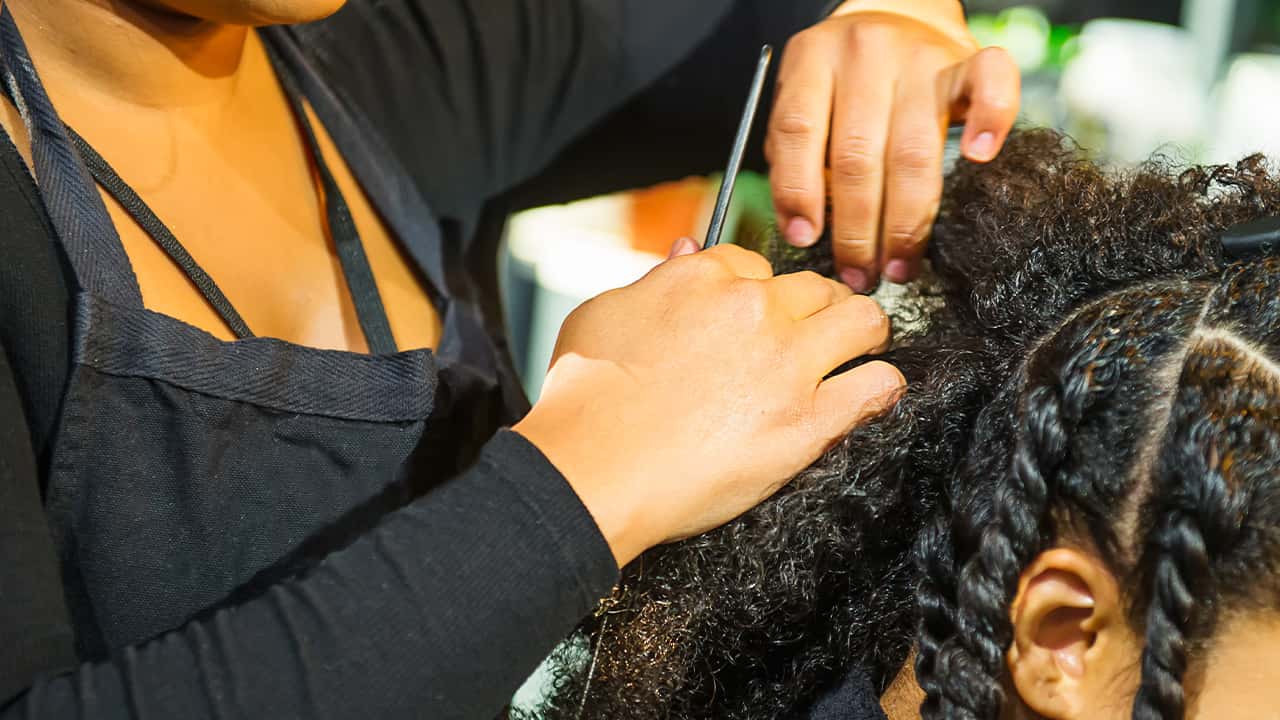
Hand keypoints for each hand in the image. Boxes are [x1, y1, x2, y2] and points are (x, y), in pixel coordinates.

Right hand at [514, 242, 903, 566]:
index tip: (758, 316)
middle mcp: (753, 309)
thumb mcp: (602, 313)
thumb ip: (653, 278)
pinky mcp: (807, 422)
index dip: (759, 291)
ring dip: (865, 333)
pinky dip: (882, 387)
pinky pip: (877, 387)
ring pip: (864, 321)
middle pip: (817, 287)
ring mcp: (787, 364)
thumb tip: (683, 249)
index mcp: (704, 276)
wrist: (592, 470)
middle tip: (815, 331)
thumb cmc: (583, 398)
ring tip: (860, 350)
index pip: (756, 264)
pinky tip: (875, 391)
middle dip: (818, 306)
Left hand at [767, 0, 1019, 290]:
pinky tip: (979, 157)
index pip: (799, 132)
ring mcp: (920, 57)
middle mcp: (866, 54)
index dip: (798, 192)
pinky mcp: (967, 59)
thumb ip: (795, 154)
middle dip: (857, 229)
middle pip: (858, 155)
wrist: (898, 12)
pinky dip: (990, 119)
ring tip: (899, 265)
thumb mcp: (805, 99)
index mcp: (813, 60)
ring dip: (906, 221)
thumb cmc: (844, 78)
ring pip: (913, 150)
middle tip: (858, 274)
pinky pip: (991, 82)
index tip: (805, 240)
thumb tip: (804, 229)